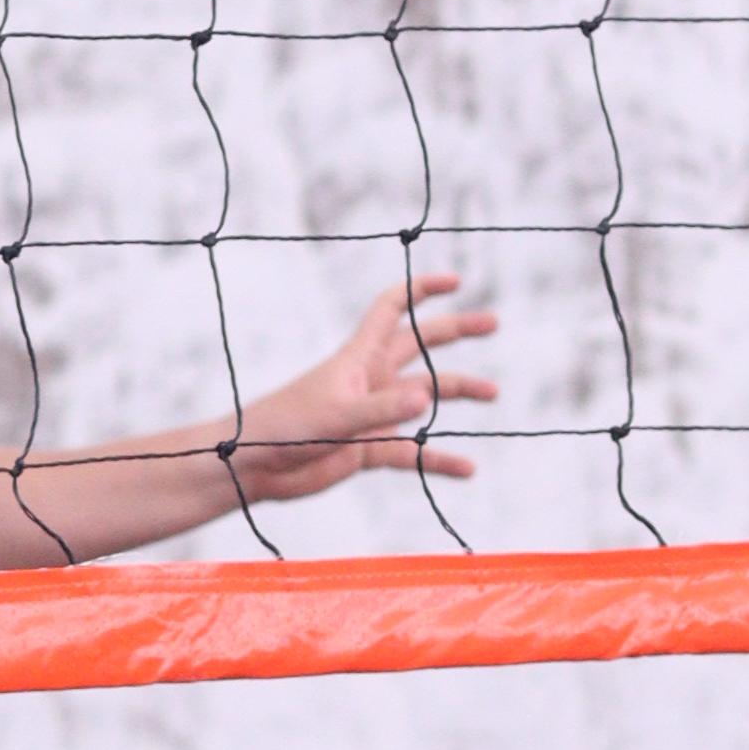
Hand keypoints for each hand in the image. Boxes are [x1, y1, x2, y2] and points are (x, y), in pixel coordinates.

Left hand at [224, 270, 500, 506]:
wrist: (254, 467)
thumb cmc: (284, 429)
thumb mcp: (336, 417)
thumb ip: (381, 409)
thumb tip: (427, 396)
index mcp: (358, 358)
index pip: (392, 309)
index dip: (421, 290)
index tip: (456, 281)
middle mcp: (370, 380)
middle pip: (420, 345)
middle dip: (455, 330)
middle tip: (493, 322)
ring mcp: (373, 414)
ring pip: (425, 397)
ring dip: (458, 392)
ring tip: (493, 392)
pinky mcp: (369, 448)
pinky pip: (413, 453)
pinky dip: (439, 460)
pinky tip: (467, 468)